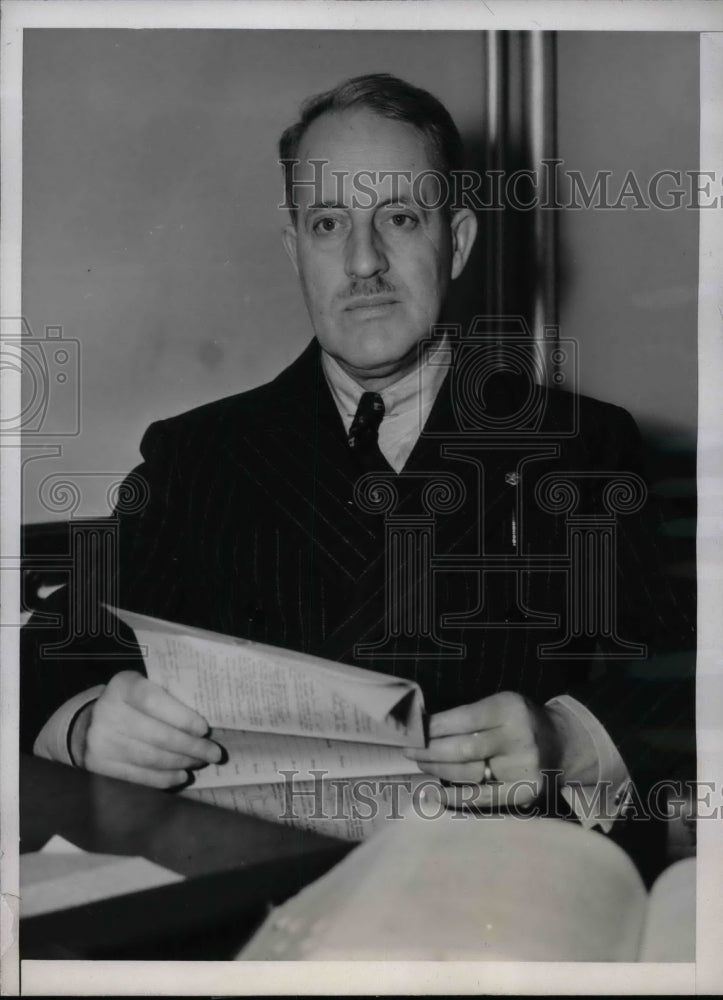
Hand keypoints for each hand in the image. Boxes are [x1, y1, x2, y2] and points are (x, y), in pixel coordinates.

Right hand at [71, 670, 221, 788]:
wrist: (90, 723)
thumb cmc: (133, 704)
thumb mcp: (146, 688)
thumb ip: (170, 697)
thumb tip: (204, 726)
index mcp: (123, 686)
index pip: (154, 701)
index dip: (181, 717)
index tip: (204, 729)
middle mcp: (107, 711)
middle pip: (157, 735)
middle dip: (191, 746)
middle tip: (214, 753)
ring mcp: (100, 740)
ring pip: (150, 757)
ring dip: (181, 762)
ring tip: (200, 762)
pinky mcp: (98, 764)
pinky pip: (138, 776)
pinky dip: (164, 778)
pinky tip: (181, 776)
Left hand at [404, 691, 562, 809]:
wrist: (562, 744)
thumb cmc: (519, 722)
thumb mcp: (501, 705)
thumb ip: (469, 716)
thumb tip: (423, 730)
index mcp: (510, 709)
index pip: (463, 719)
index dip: (434, 727)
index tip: (413, 731)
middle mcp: (519, 738)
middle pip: (463, 749)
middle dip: (430, 751)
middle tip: (409, 751)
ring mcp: (523, 768)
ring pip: (469, 774)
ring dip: (439, 770)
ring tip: (422, 765)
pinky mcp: (525, 793)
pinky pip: (483, 798)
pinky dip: (456, 797)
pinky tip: (436, 793)